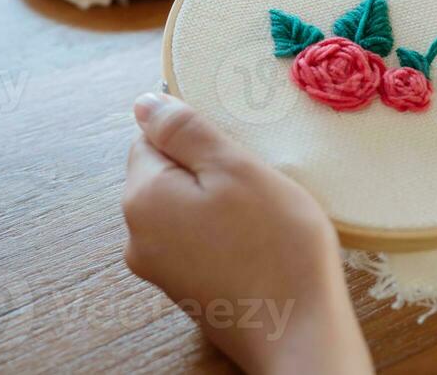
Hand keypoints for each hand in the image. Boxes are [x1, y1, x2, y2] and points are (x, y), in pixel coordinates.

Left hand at [123, 93, 371, 374]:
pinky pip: (196, 240)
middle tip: (255, 181)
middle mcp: (136, 236)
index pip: (152, 137)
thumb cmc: (275, 244)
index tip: (237, 150)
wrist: (299, 333)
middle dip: (208, 169)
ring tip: (260, 213)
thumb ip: (185, 131)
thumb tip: (143, 103)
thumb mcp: (235, 168)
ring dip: (217, 201)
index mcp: (142, 198)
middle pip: (166, 173)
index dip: (197, 135)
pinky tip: (256, 242)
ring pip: (184, 207)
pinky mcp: (184, 290)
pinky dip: (222, 232)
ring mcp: (159, 269)